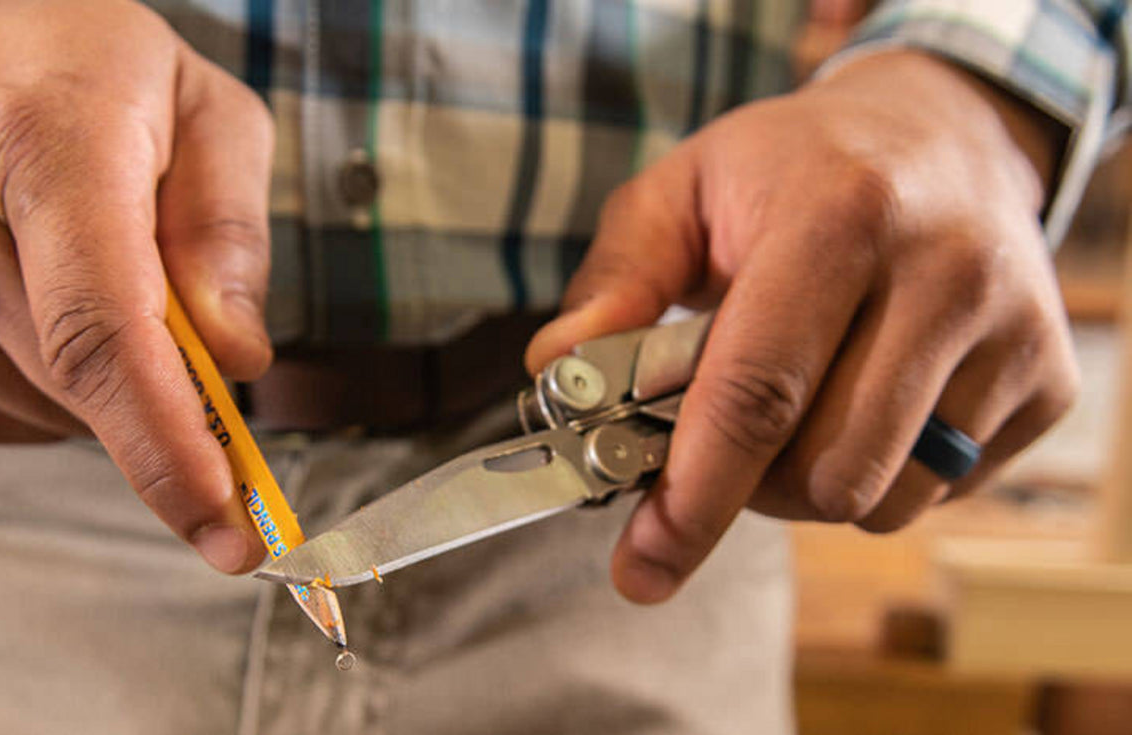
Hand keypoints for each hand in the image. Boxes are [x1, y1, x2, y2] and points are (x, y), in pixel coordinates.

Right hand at [0, 0, 273, 571]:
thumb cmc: (70, 68)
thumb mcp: (196, 105)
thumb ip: (229, 225)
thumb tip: (236, 356)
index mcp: (43, 150)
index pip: (103, 335)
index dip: (167, 444)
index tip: (222, 519)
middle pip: (88, 391)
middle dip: (169, 392)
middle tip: (194, 326)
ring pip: (52, 412)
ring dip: (107, 374)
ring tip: (88, 265)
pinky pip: (1, 412)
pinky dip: (53, 380)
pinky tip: (40, 298)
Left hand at [526, 51, 1078, 602]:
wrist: (945, 131)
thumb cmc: (798, 166)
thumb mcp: (686, 187)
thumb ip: (616, 278)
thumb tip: (560, 370)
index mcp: (842, 215)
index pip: (759, 394)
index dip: (692, 495)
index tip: (643, 564)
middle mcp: (946, 274)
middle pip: (826, 470)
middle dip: (747, 487)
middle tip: (719, 442)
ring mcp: (1013, 332)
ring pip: (885, 498)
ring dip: (812, 486)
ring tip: (796, 409)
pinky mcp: (1047, 382)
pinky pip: (939, 492)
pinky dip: (880, 474)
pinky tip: (864, 403)